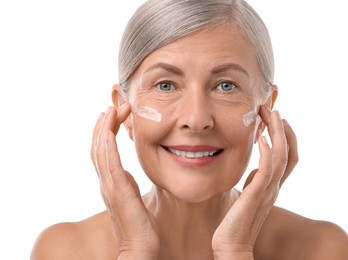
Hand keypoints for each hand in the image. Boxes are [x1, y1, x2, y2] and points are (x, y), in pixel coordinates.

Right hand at [91, 104, 159, 257]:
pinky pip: (109, 160)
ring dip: (105, 127)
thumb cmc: (141, 227)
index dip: (105, 133)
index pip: (103, 152)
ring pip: (101, 149)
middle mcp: (106, 182)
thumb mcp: (135, 199)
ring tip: (112, 109)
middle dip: (105, 125)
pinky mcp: (117, 188)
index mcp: (111, 183)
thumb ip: (129, 186)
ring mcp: (109, 185)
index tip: (111, 116)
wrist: (141, 248)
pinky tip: (110, 127)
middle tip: (113, 106)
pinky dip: (107, 141)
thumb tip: (131, 177)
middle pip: (99, 146)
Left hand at [212, 107, 297, 256]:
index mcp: (271, 186)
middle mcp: (274, 187)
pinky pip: (267, 171)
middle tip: (272, 108)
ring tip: (271, 114)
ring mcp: (268, 191)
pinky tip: (262, 138)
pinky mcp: (256, 196)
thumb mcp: (247, 195)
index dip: (286, 137)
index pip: (288, 157)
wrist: (231, 244)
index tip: (277, 119)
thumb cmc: (235, 221)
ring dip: (277, 133)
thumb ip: (254, 182)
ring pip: (281, 157)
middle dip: (282, 129)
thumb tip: (254, 168)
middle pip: (288, 152)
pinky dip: (267, 153)